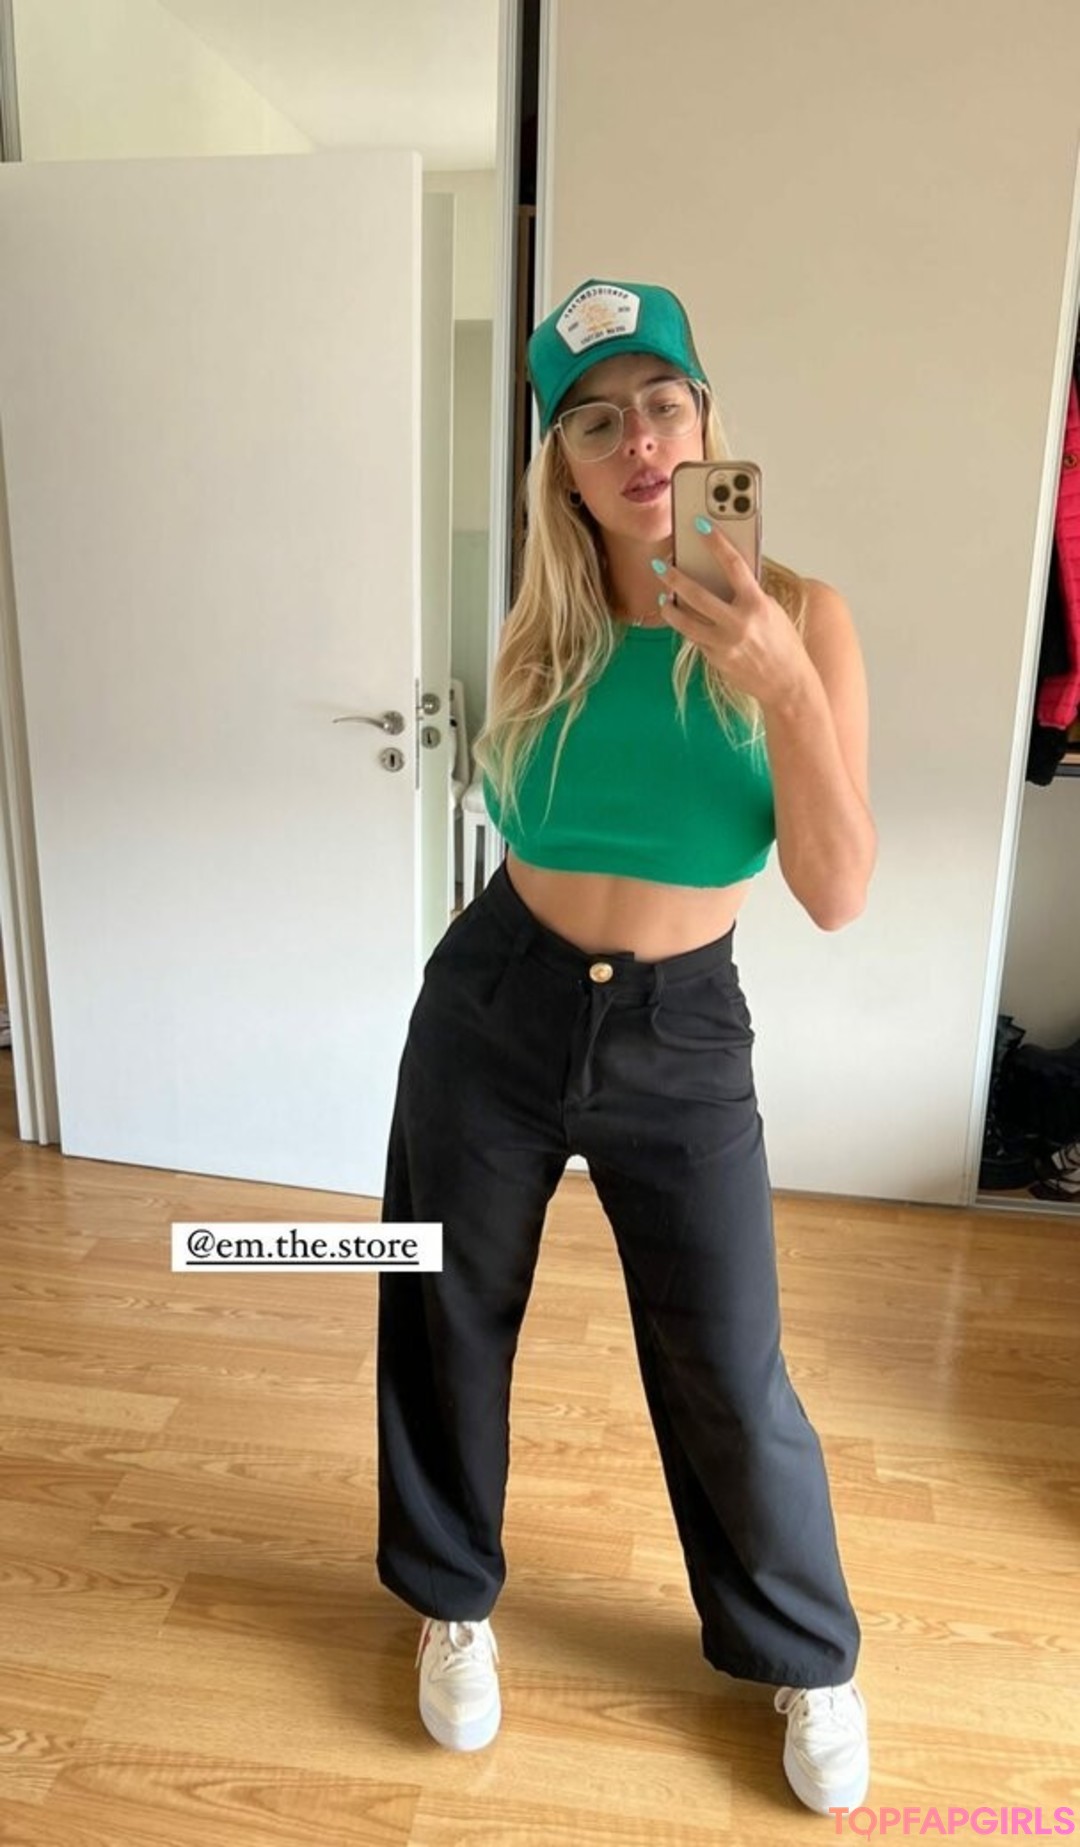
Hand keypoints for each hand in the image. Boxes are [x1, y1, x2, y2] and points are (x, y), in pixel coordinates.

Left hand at [653, 523, 813, 711]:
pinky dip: (688, 626)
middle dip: (674, 577)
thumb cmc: (783, 644)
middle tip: (660, 565)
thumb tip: (722, 578)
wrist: (787, 683)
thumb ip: (748, 594)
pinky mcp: (715, 659)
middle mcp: (738, 624)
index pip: (733, 565)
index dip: (716, 543)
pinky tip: (682, 618)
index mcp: (757, 605)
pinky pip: (695, 638)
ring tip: (663, 595)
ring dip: (669, 607)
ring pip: (685, 622)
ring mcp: (724, 644)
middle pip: (697, 595)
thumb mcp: (771, 611)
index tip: (700, 526)